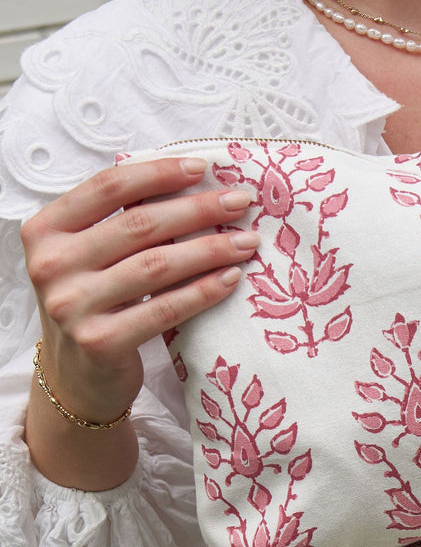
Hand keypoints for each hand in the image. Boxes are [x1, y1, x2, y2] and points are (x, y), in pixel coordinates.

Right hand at [23, 156, 257, 426]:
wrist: (76, 378)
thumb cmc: (94, 306)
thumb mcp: (89, 259)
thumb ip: (118, 224)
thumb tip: (190, 184)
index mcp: (46, 230)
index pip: (107, 188)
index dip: (158, 173)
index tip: (202, 168)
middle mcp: (52, 265)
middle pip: (139, 225)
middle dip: (198, 209)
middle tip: (242, 202)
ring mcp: (73, 305)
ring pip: (156, 266)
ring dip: (210, 249)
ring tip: (248, 242)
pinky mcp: (100, 341)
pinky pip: (164, 309)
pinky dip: (203, 291)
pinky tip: (232, 279)